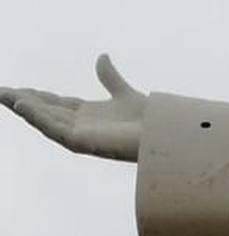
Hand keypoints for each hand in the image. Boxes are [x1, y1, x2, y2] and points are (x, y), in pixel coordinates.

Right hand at [0, 55, 146, 162]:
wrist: (168, 136)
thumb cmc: (153, 122)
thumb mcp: (124, 93)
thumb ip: (110, 77)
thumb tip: (102, 57)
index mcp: (90, 116)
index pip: (56, 105)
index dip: (36, 97)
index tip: (15, 89)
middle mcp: (84, 127)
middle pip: (46, 113)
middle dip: (23, 102)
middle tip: (0, 92)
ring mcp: (84, 136)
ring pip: (46, 121)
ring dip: (26, 109)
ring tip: (6, 96)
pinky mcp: (86, 143)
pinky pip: (56, 130)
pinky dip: (39, 118)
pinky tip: (24, 106)